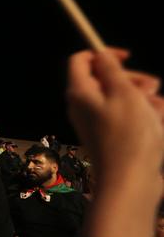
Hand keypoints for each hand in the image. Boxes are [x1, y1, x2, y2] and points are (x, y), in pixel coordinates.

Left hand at [67, 48, 163, 173]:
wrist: (131, 182)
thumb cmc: (128, 137)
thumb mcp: (124, 93)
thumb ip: (111, 69)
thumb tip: (100, 54)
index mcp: (80, 92)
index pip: (81, 60)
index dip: (103, 53)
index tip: (128, 56)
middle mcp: (84, 106)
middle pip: (106, 79)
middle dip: (133, 80)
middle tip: (152, 88)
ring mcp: (97, 123)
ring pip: (124, 99)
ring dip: (145, 101)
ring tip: (158, 112)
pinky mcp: (112, 137)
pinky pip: (130, 118)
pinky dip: (145, 117)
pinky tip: (158, 124)